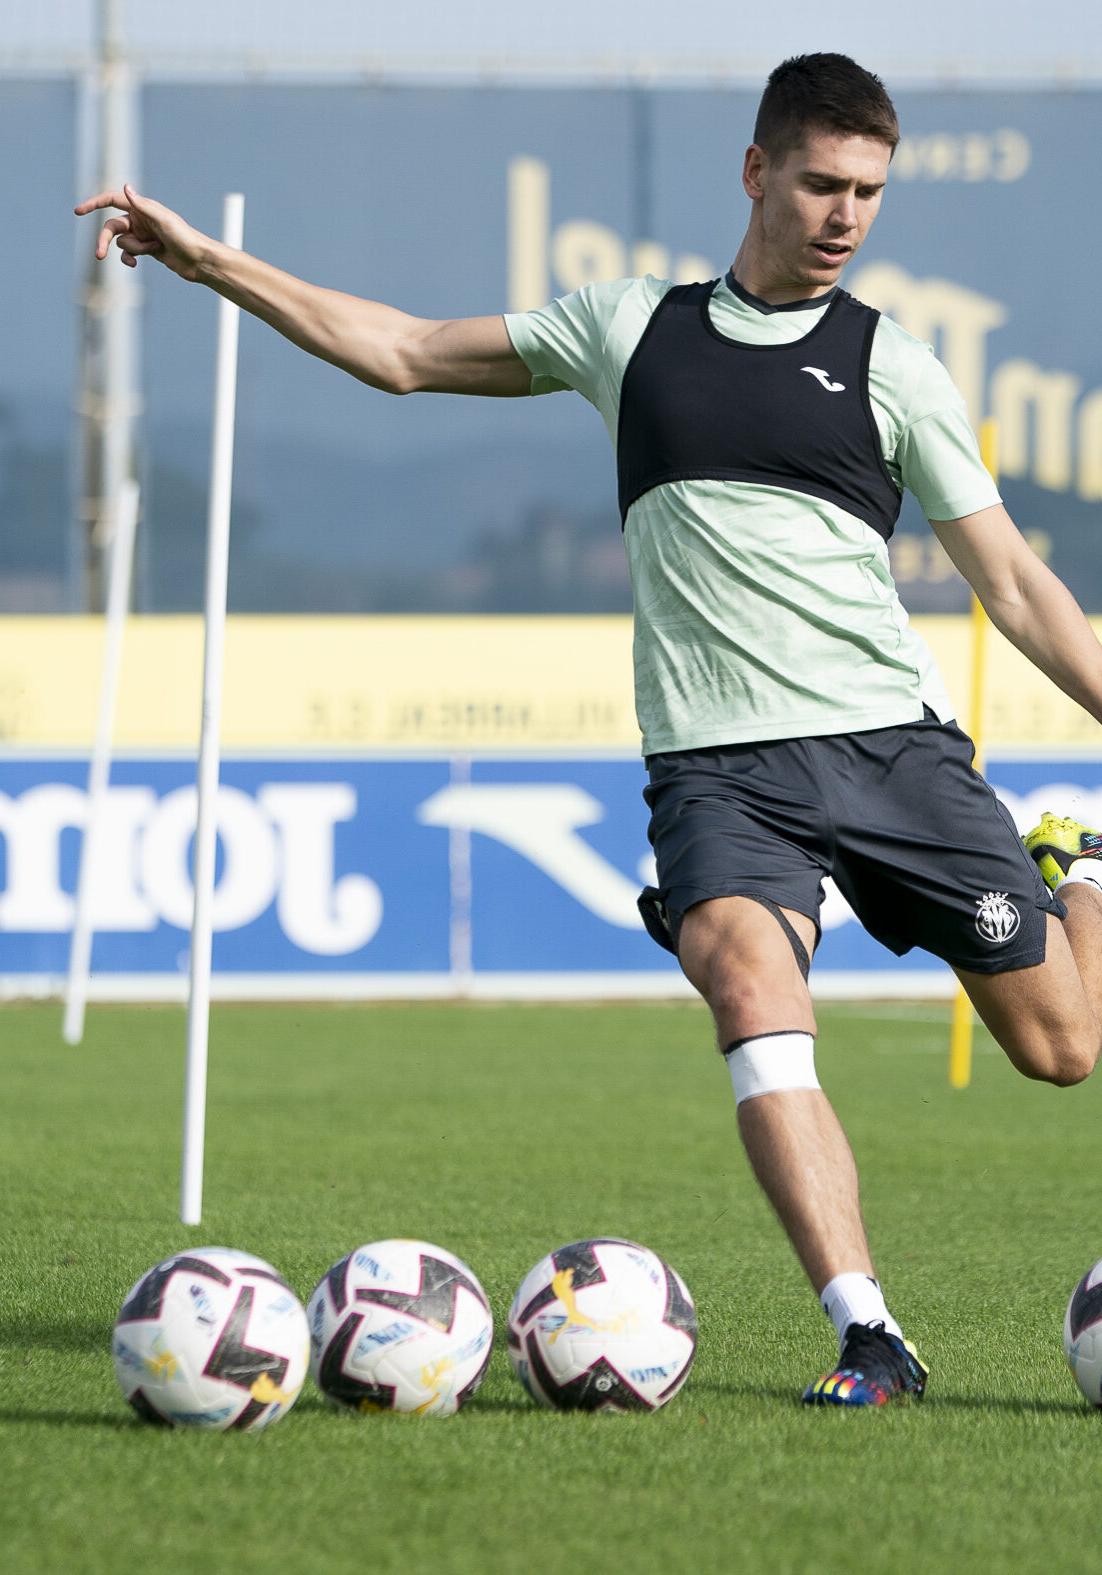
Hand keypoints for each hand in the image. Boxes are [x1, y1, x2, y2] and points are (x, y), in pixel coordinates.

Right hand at [74, 184, 208, 280]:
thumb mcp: (163, 220)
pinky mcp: (146, 250)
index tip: (78, 211)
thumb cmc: (185, 237)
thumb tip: (126, 187)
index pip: (112, 200)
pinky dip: (129, 259)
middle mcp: (140, 219)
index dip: (94, 204)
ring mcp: (142, 235)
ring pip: (122, 243)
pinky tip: (134, 265)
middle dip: (104, 241)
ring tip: (154, 250)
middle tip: (98, 255)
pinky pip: (128, 254)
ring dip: (135, 249)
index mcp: (142, 207)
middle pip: (112, 227)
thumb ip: (143, 206)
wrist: (199, 260)